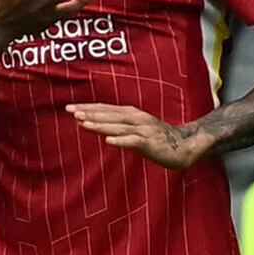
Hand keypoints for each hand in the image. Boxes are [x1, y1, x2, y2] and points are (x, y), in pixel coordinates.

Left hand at [66, 103, 209, 170]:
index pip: (106, 109)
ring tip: (83, 123)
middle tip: (71, 112)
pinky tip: (108, 142)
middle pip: (109, 115)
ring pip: (118, 126)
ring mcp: (144, 130)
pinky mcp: (150, 143)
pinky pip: (134, 141)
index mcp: (132, 114)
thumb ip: (116, 127)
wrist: (184, 147)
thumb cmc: (156, 139)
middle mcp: (136, 118)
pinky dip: (121, 140)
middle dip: (90, 113)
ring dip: (101, 124)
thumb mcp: (134, 130)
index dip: (88, 107)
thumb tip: (94, 126)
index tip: (70, 108)